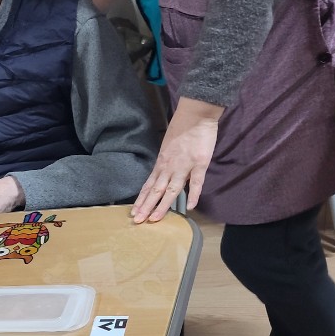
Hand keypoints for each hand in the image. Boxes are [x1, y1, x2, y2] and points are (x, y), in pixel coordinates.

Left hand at [132, 97, 223, 223]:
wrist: (195, 114)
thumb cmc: (182, 128)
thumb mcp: (167, 146)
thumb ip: (166, 161)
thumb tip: (164, 172)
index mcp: (161, 163)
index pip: (148, 185)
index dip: (141, 199)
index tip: (134, 211)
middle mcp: (169, 167)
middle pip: (155, 190)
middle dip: (146, 206)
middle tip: (137, 221)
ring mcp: (184, 166)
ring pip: (171, 190)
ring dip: (162, 206)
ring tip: (155, 219)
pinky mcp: (199, 163)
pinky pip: (196, 182)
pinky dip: (193, 195)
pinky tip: (190, 207)